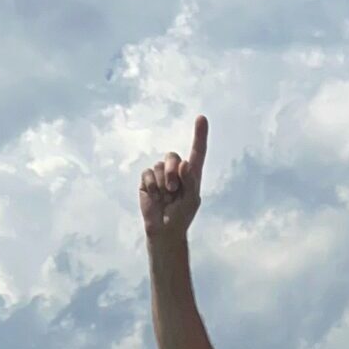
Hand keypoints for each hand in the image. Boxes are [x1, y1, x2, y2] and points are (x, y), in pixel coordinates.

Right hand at [140, 115, 207, 239]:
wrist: (164, 230)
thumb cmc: (182, 216)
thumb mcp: (191, 200)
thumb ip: (190, 181)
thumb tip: (184, 162)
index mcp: (192, 174)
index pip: (197, 151)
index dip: (199, 134)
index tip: (201, 118)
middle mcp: (176, 171)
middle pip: (172, 156)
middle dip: (171, 171)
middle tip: (173, 189)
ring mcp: (160, 175)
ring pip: (159, 166)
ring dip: (162, 183)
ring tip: (165, 197)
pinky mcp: (147, 180)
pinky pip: (147, 173)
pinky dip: (151, 185)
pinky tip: (154, 196)